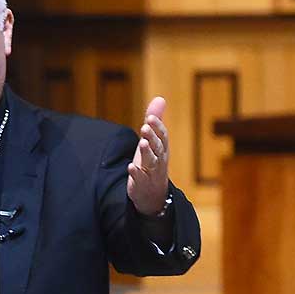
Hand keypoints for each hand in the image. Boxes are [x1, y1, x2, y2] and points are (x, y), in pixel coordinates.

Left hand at [127, 95, 169, 215]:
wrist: (153, 194)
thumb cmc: (153, 162)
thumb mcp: (154, 142)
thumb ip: (155, 121)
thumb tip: (160, 99)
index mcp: (162, 149)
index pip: (163, 136)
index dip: (157, 127)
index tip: (150, 117)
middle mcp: (159, 160)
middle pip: (158, 147)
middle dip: (152, 137)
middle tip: (144, 126)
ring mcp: (151, 173)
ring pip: (152, 162)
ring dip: (147, 152)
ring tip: (142, 143)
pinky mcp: (142, 184)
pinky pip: (140, 179)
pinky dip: (136, 173)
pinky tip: (130, 167)